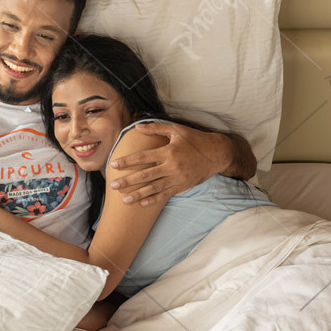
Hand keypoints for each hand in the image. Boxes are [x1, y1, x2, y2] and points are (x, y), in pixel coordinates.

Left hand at [109, 122, 228, 205]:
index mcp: (168, 151)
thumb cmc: (195, 139)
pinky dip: (154, 200)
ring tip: (124, 200)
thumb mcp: (176, 129)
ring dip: (138, 194)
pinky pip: (166, 195)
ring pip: (154, 188)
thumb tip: (137, 126)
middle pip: (145, 175)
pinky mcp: (182, 186)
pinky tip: (143, 204)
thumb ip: (156, 128)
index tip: (113, 165)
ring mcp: (177, 178)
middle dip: (128, 181)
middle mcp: (172, 166)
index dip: (127, 161)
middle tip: (113, 185)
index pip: (143, 157)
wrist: (217, 154)